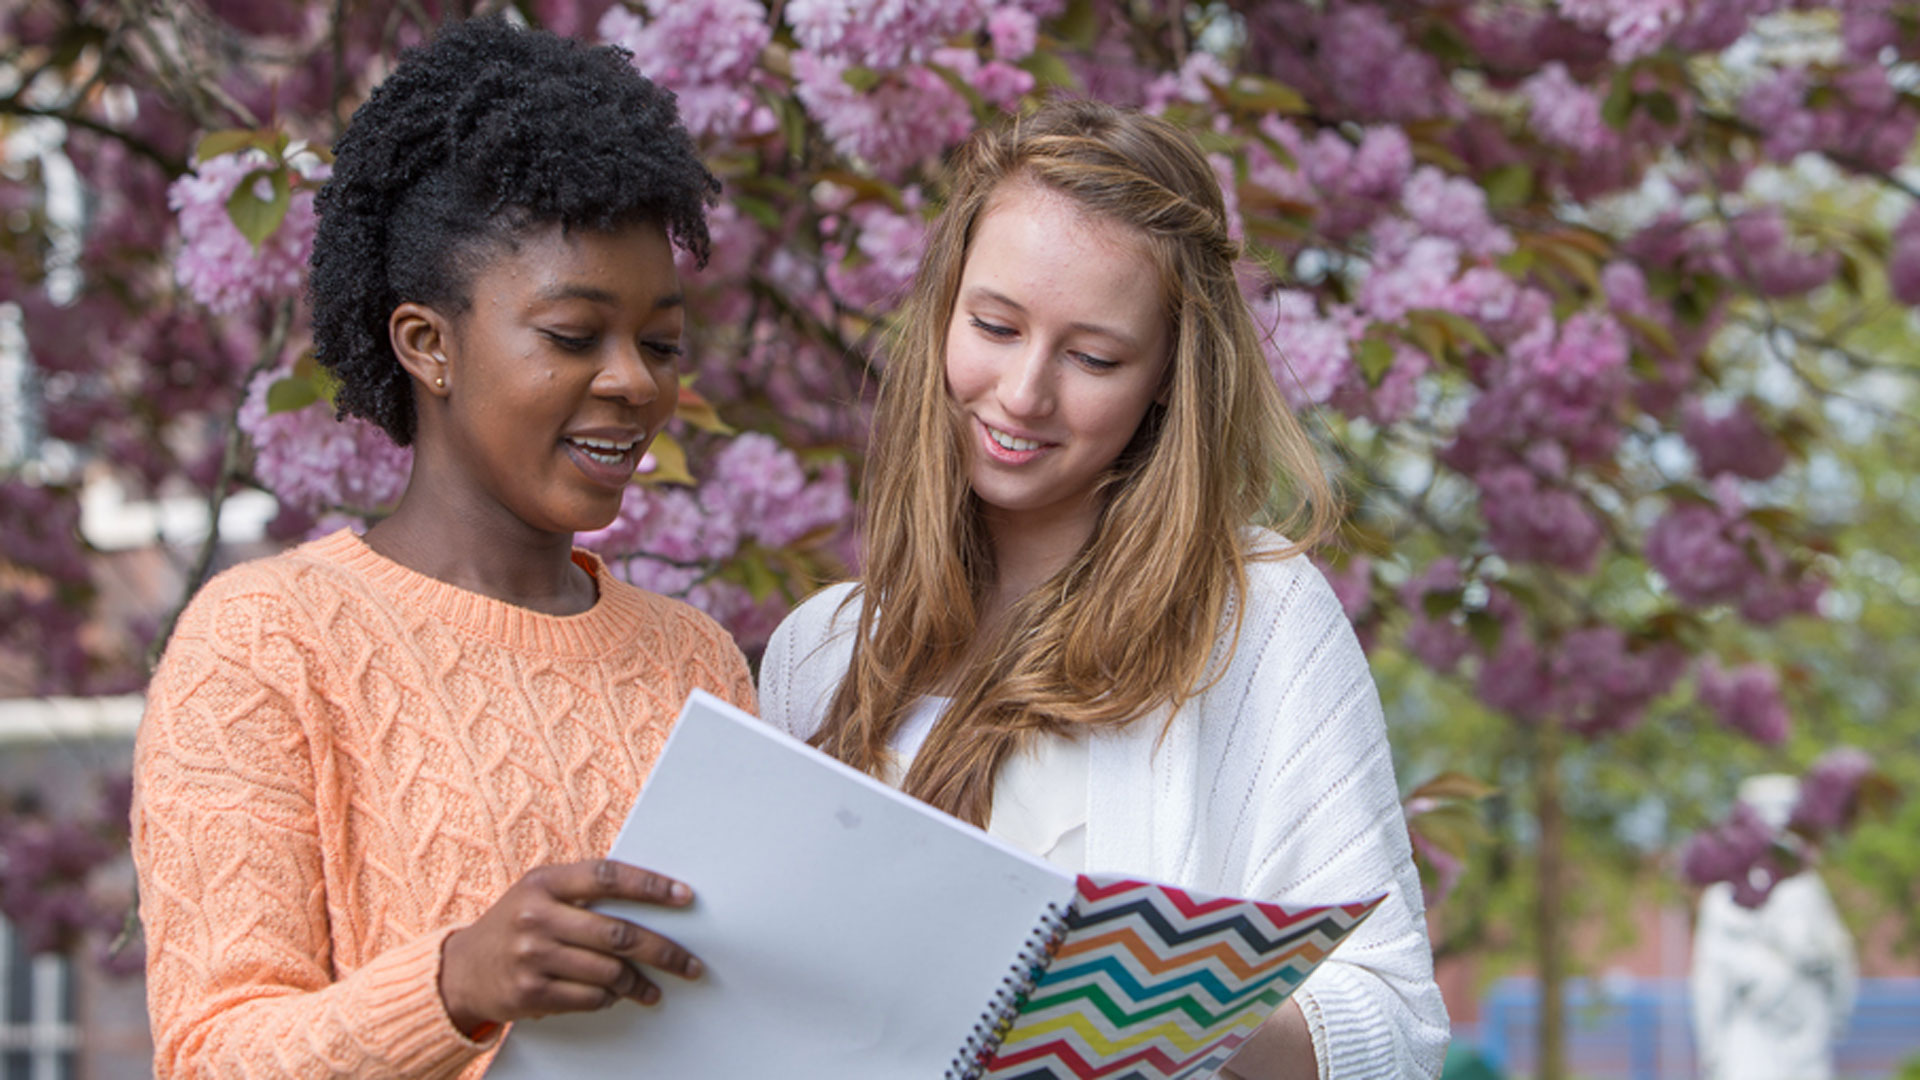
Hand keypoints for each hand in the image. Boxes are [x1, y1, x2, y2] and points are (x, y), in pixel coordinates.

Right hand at [438, 859, 701, 1035]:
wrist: (462, 970)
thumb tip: (653, 901)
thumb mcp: (539, 892)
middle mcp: (536, 917)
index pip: (607, 877)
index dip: (650, 886)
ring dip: (638, 984)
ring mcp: (531, 956)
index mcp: (544, 882)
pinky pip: (590, 998)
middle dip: (663, 951)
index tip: (685, 896)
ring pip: (609, 972)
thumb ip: (584, 891)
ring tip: (652, 988)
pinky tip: (616, 996)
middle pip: (618, 934)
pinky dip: (610, 998)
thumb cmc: (516, 923)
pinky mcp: (530, 992)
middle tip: (690, 964)